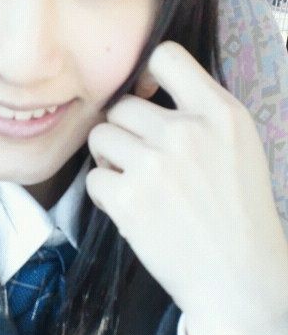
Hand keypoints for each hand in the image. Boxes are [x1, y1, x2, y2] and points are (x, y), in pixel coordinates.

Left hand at [86, 41, 287, 334]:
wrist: (239, 279)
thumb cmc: (240, 215)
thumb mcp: (240, 147)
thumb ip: (201, 113)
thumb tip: (145, 90)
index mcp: (221, 113)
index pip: (166, 56)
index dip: (146, 75)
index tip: (146, 98)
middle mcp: (187, 132)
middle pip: (122, 106)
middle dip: (124, 131)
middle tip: (139, 160)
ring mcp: (155, 165)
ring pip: (100, 136)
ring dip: (109, 158)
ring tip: (133, 182)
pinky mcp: (128, 199)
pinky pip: (93, 178)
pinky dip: (105, 193)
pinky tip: (129, 208)